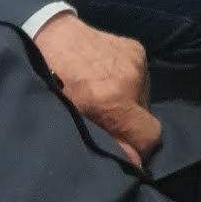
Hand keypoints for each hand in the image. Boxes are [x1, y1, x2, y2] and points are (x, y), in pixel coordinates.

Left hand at [34, 14, 160, 167]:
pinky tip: (108, 81)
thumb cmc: (53, 85)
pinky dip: (129, 85)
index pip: (149, 136)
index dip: (138, 148)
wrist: (50, 38)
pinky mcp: (137, 48)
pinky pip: (141, 79)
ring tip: (105, 99)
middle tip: (109, 124)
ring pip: (144, 99)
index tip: (123, 150)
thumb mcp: (73, 121)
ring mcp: (137, 60)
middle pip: (147, 118)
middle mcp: (132, 78)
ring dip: (130, 105)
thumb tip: (134, 163)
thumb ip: (106, 142)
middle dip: (131, 126)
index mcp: (114, 100)